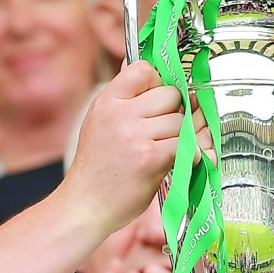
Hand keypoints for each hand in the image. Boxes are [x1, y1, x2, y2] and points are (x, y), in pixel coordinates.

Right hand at [66, 61, 182, 235]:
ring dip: (180, 137)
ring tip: (162, 151)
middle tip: (162, 132)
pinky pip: (185, 145)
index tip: (157, 101)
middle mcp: (120, 114)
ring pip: (180, 121)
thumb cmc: (96, 169)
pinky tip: (177, 162)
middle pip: (170, 95)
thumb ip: (123, 98)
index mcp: (107, 102)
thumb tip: (143, 67)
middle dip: (173, 113)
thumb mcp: (99, 123)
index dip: (158, 83)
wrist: (85, 205)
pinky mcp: (150, 158)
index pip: (144, 70)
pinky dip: (188, 155)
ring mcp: (135, 136)